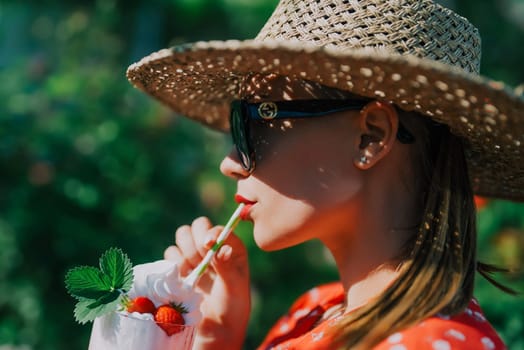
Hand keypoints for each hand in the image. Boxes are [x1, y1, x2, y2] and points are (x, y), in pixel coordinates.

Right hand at [164, 217, 250, 349]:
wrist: (214, 327)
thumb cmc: (231, 306)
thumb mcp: (234, 287)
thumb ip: (226, 266)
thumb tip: (222, 248)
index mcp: (232, 247)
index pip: (219, 229)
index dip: (211, 233)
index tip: (207, 246)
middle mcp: (214, 247)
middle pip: (198, 225)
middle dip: (195, 241)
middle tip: (199, 260)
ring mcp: (196, 255)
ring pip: (183, 235)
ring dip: (184, 251)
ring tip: (191, 269)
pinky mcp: (180, 265)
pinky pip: (170, 253)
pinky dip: (173, 262)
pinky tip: (182, 276)